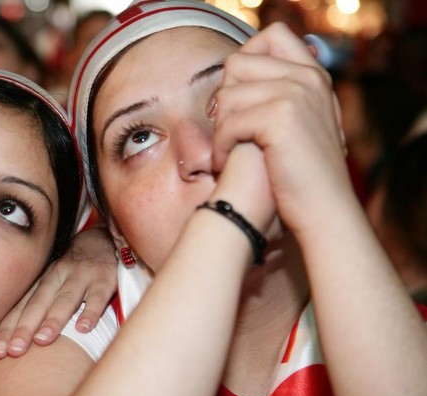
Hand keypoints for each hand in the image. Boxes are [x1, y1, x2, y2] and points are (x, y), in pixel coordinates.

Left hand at [0, 226, 117, 357]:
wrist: (101, 240)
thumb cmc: (71, 272)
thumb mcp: (50, 284)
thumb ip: (35, 307)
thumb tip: (13, 341)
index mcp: (41, 283)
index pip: (20, 308)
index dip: (8, 329)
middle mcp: (57, 279)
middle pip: (37, 305)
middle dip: (24, 328)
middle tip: (14, 351)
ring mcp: (81, 278)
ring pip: (65, 300)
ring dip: (53, 320)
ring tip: (42, 340)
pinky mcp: (104, 279)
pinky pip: (97, 296)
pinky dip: (91, 312)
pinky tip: (83, 329)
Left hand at [213, 23, 349, 237]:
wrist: (323, 211)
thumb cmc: (300, 175)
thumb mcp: (296, 125)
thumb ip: (276, 94)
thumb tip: (234, 78)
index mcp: (314, 74)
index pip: (271, 36)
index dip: (244, 64)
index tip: (240, 102)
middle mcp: (308, 77)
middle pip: (237, 65)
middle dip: (225, 101)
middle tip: (231, 133)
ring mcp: (297, 93)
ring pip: (227, 95)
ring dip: (219, 128)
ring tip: (229, 152)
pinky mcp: (281, 117)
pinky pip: (227, 122)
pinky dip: (220, 147)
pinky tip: (228, 164)